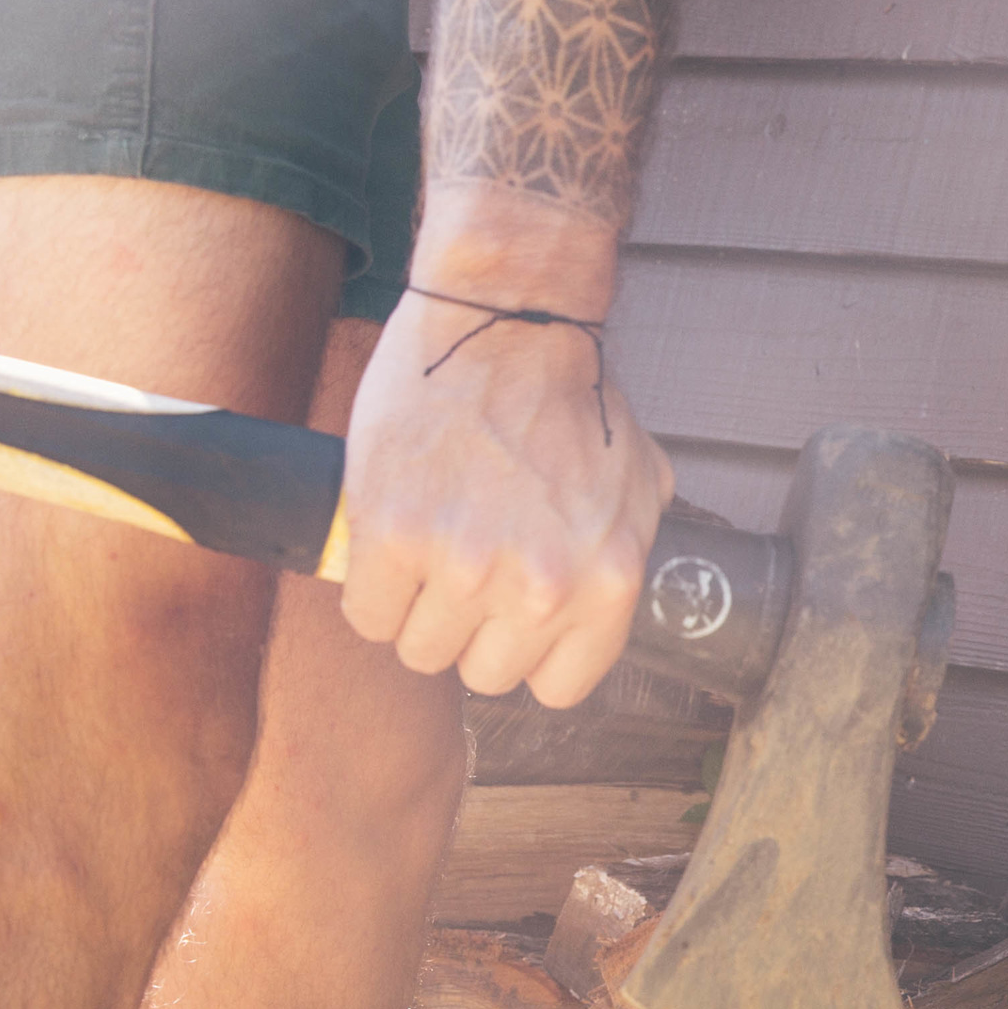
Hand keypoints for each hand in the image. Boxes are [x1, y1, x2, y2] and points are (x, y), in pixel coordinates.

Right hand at [339, 285, 671, 707]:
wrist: (508, 320)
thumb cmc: (574, 395)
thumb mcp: (640, 482)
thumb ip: (628, 549)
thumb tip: (610, 589)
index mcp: (607, 587)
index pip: (555, 688)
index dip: (526, 652)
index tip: (509, 619)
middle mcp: (540, 590)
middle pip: (482, 671)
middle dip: (470, 628)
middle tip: (463, 570)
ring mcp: (464, 567)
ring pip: (419, 649)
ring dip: (416, 609)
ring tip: (426, 550)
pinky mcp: (393, 536)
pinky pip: (367, 613)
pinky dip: (370, 587)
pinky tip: (387, 545)